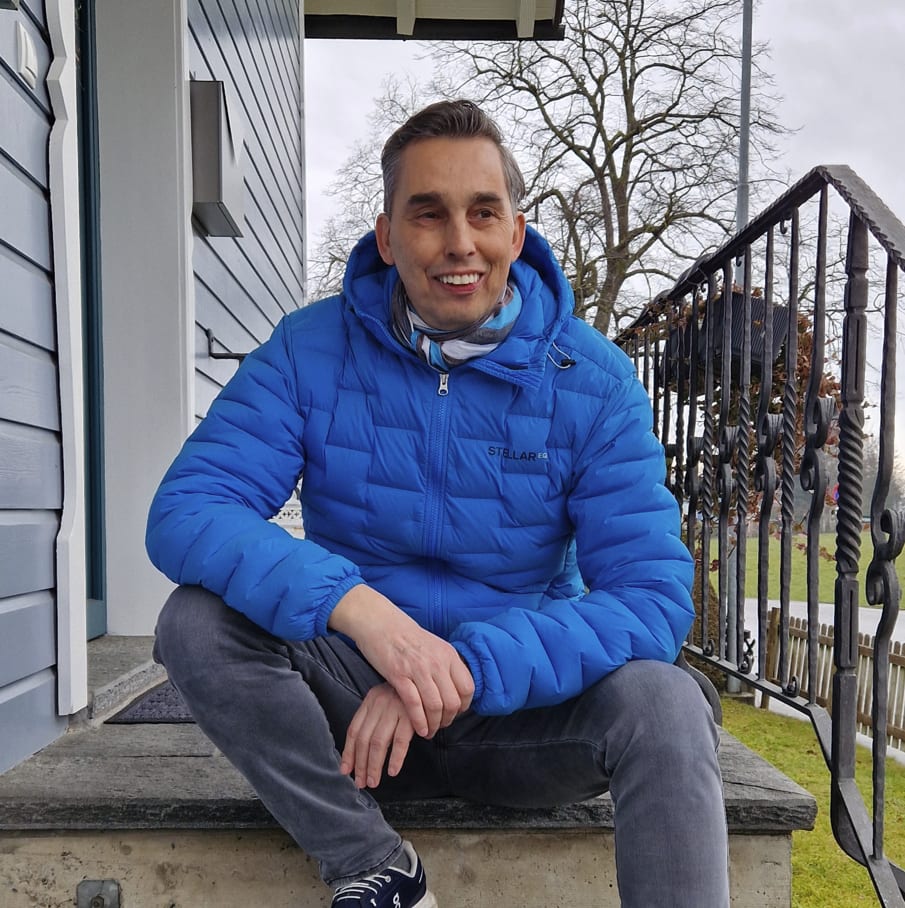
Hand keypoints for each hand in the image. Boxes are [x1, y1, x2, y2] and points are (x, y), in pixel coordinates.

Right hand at [328, 584, 473, 737]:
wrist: (381, 624)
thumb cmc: (408, 638)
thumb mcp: (435, 646)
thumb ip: (446, 665)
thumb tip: (456, 688)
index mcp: (448, 655)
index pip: (467, 688)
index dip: (463, 706)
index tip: (454, 712)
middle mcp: (437, 662)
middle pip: (453, 701)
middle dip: (448, 719)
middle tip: (441, 725)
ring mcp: (418, 669)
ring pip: (435, 706)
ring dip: (434, 724)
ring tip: (429, 730)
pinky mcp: (399, 675)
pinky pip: (414, 705)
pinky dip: (419, 722)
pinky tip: (419, 729)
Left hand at [340, 683, 413, 788]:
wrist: (430, 681)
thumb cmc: (407, 696)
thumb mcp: (386, 701)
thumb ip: (374, 719)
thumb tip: (359, 752)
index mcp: (370, 700)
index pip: (354, 730)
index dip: (348, 752)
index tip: (346, 770)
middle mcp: (379, 703)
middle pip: (364, 739)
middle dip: (360, 764)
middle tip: (360, 782)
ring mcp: (395, 708)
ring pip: (378, 742)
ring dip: (374, 765)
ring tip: (373, 782)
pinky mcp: (412, 715)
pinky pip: (400, 741)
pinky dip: (395, 758)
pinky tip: (392, 771)